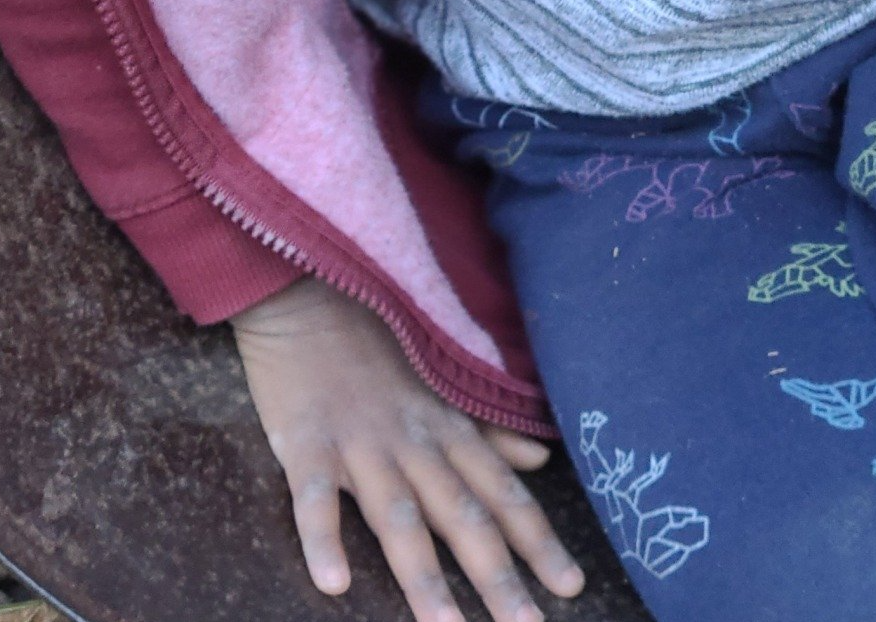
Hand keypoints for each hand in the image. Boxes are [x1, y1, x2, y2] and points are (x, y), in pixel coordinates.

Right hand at [233, 275, 586, 621]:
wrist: (310, 288)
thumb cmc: (376, 343)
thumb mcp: (440, 383)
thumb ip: (487, 428)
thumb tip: (539, 464)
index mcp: (446, 428)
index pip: (502, 494)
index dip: (537, 541)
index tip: (570, 587)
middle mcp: (412, 441)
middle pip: (462, 517)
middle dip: (497, 577)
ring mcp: (359, 443)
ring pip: (397, 518)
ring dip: (423, 576)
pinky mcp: (304, 442)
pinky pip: (313, 497)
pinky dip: (324, 538)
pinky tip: (334, 584)